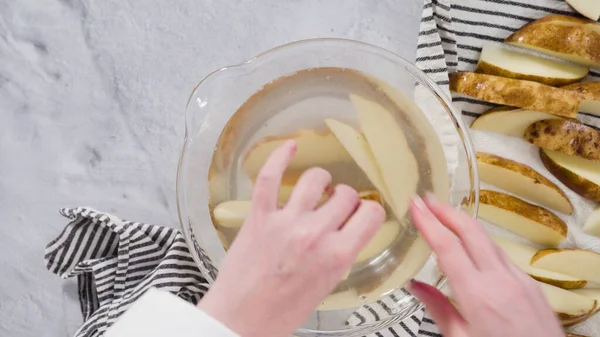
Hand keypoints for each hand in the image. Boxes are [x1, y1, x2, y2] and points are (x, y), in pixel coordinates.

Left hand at [197, 140, 385, 336]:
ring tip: (318, 188)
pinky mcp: (259, 216)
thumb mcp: (325, 287)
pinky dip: (279, 157)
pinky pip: (268, 177)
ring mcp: (285, 222)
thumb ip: (339, 255)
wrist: (240, 321)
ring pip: (315, 179)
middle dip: (346, 199)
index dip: (370, 212)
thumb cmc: (281, 313)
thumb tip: (347, 232)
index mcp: (337, 255)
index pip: (371, 214)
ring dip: (321, 181)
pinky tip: (289, 147)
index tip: (363, 214)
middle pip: (346, 195)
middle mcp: (315, 234)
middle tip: (337, 208)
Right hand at [408, 196, 563, 336]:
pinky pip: (502, 255)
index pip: (447, 247)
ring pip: (488, 240)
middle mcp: (500, 280)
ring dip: (464, 224)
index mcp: (476, 294)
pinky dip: (482, 244)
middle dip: (447, 211)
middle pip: (471, 231)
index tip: (415, 205)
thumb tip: (416, 286)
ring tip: (445, 216)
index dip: (429, 222)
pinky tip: (473, 246)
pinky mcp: (531, 284)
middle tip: (427, 199)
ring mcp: (519, 279)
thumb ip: (438, 308)